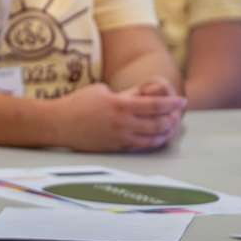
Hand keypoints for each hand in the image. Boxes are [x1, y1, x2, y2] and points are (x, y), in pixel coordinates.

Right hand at [49, 82, 184, 152]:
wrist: (58, 123)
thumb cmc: (77, 103)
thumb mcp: (102, 92)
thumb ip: (126, 95)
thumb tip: (145, 94)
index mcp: (120, 105)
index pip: (154, 105)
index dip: (171, 104)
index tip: (182, 101)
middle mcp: (123, 123)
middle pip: (158, 123)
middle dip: (172, 119)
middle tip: (178, 115)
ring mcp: (120, 138)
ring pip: (153, 138)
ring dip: (166, 133)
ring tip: (170, 127)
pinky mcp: (116, 148)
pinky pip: (141, 146)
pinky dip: (152, 141)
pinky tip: (156, 137)